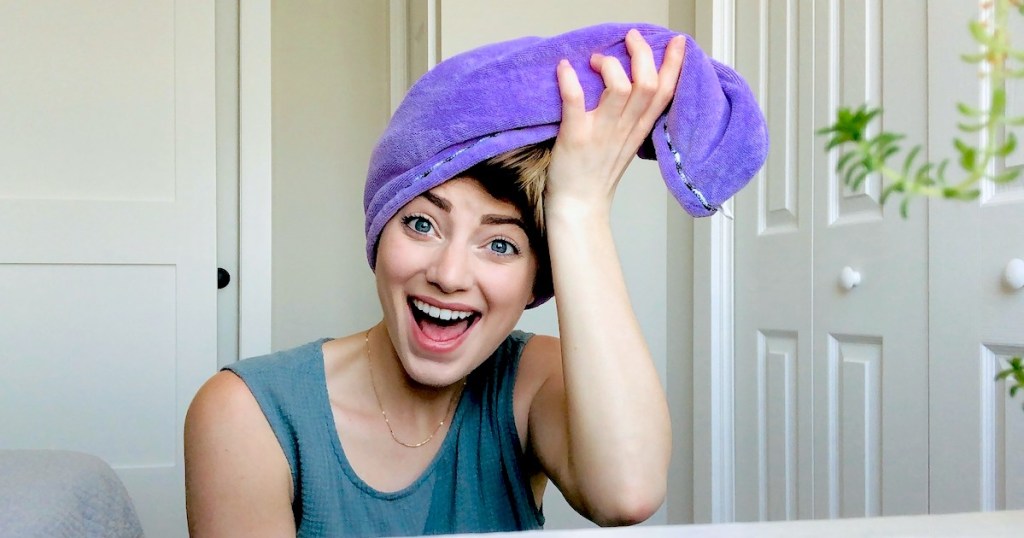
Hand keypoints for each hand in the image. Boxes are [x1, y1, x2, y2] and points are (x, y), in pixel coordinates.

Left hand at [545, 29, 684, 218]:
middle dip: (642, 54)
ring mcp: (601, 133)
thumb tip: (630, 88)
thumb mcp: (626, 145)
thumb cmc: (597, 175)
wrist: (580, 206)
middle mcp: (624, 129)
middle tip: (630, 38)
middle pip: (646, 84)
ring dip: (610, 65)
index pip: (664, 93)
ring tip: (597, 60)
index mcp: (638, 130)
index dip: (674, 65)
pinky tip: (564, 68)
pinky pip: (576, 101)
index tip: (676, 42)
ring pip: (619, 88)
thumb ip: (632, 119)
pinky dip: (569, 80)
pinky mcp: (576, 137)